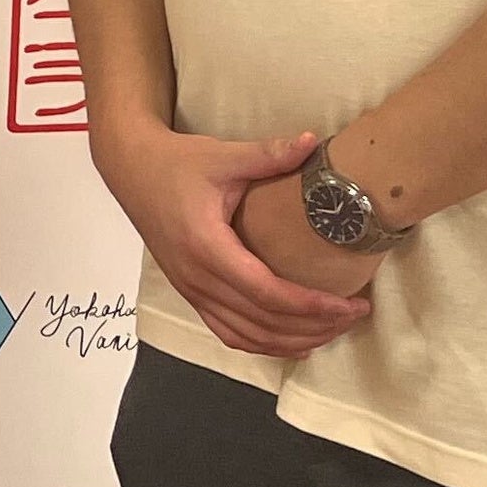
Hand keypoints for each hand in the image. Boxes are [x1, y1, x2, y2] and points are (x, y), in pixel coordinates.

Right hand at [92, 121, 372, 358]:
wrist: (131, 169)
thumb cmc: (177, 162)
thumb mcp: (222, 155)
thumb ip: (268, 154)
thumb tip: (314, 142)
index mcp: (206, 247)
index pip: (267, 293)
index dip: (311, 306)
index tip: (349, 304)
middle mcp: (196, 278)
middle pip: (262, 323)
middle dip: (314, 327)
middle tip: (355, 314)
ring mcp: (190, 290)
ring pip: (247, 336)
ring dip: (292, 341)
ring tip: (332, 331)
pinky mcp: (190, 292)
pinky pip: (229, 333)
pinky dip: (264, 344)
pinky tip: (294, 341)